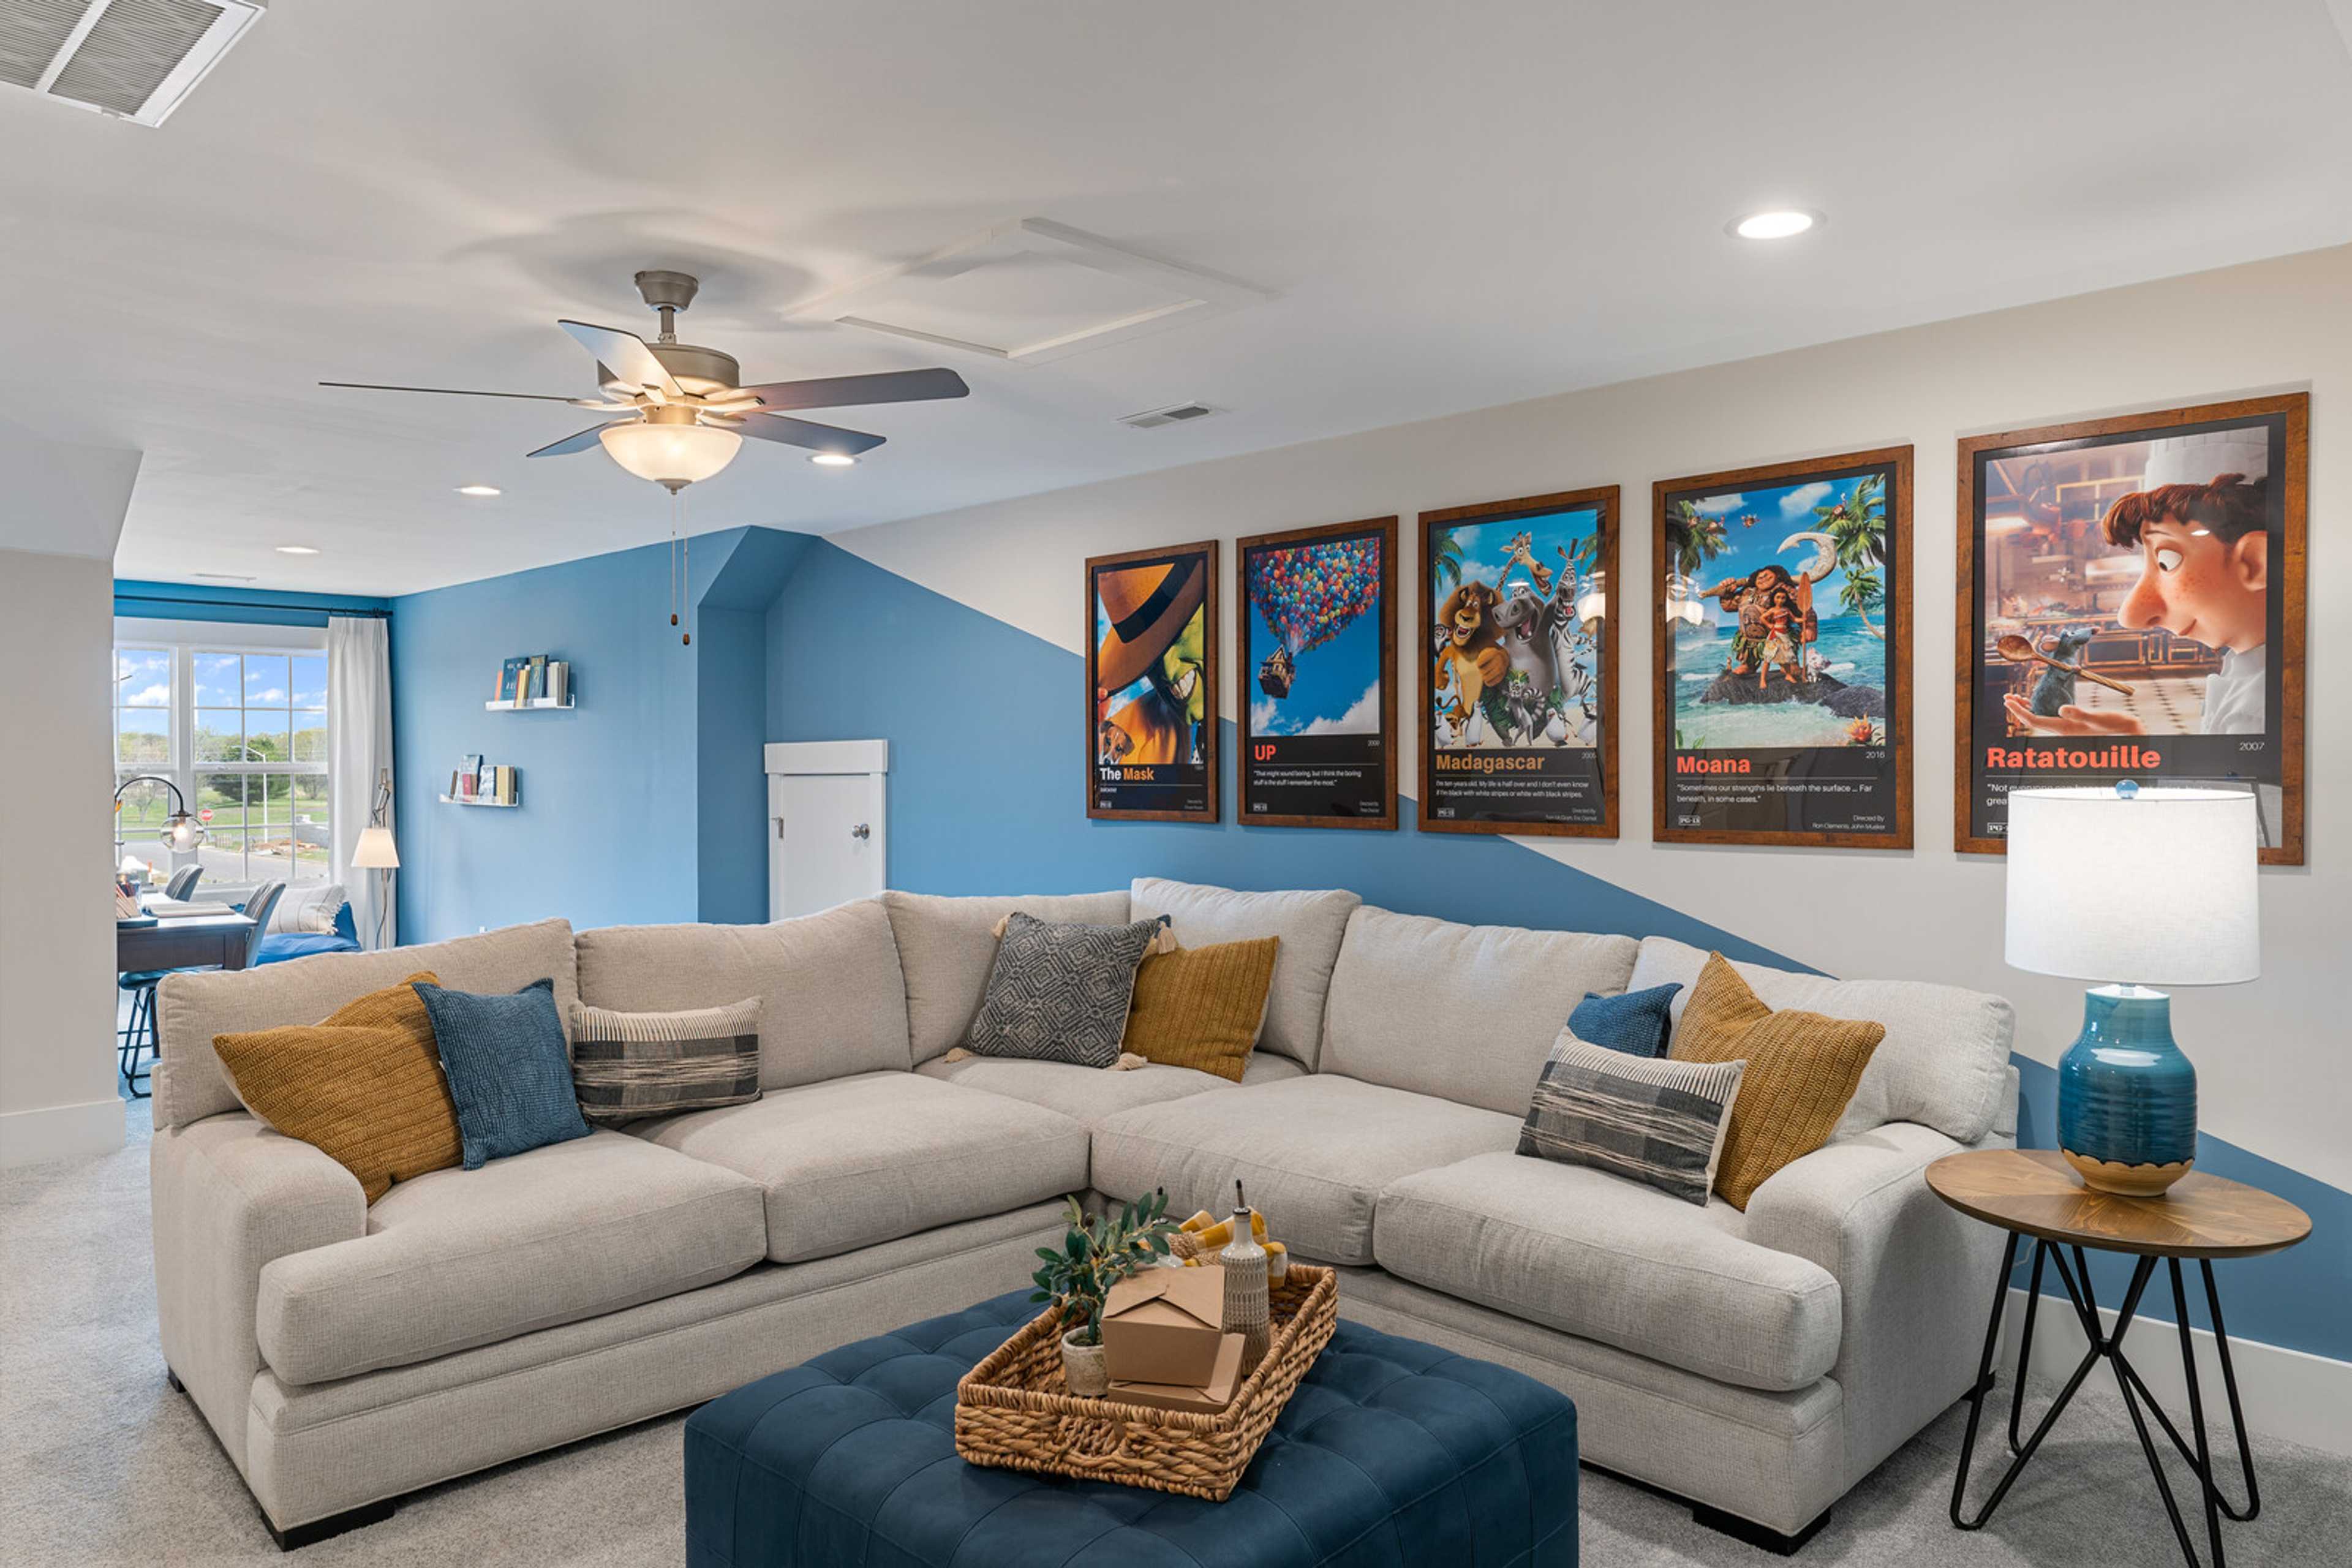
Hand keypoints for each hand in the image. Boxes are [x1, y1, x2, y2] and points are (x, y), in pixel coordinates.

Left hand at [2003, 693, 2144, 735]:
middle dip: (2018, 708)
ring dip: (2027, 708)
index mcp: (2065, 728)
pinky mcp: (2073, 725)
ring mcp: (2067, 728)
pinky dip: (2039, 709)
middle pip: (2033, 720)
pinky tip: (2037, 703)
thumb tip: (2062, 709)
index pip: (2034, 720)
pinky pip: (2049, 718)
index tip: (2007, 700)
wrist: (2131, 734)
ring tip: (2017, 698)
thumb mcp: (2098, 718)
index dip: (2018, 710)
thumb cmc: (2116, 727)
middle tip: (2007, 696)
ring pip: (2040, 719)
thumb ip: (2080, 714)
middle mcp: (2063, 729)